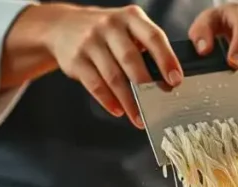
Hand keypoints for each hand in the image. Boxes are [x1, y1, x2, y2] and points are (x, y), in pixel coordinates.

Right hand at [37, 4, 182, 127]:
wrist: (62, 26)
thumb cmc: (105, 32)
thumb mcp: (127, 28)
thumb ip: (146, 47)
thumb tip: (166, 81)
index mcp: (130, 17)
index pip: (153, 37)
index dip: (166, 60)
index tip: (175, 80)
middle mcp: (110, 26)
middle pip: (131, 59)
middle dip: (147, 85)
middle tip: (157, 104)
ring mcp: (90, 42)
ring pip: (113, 77)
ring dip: (129, 102)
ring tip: (139, 117)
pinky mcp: (75, 59)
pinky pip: (95, 85)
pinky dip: (108, 101)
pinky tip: (118, 110)